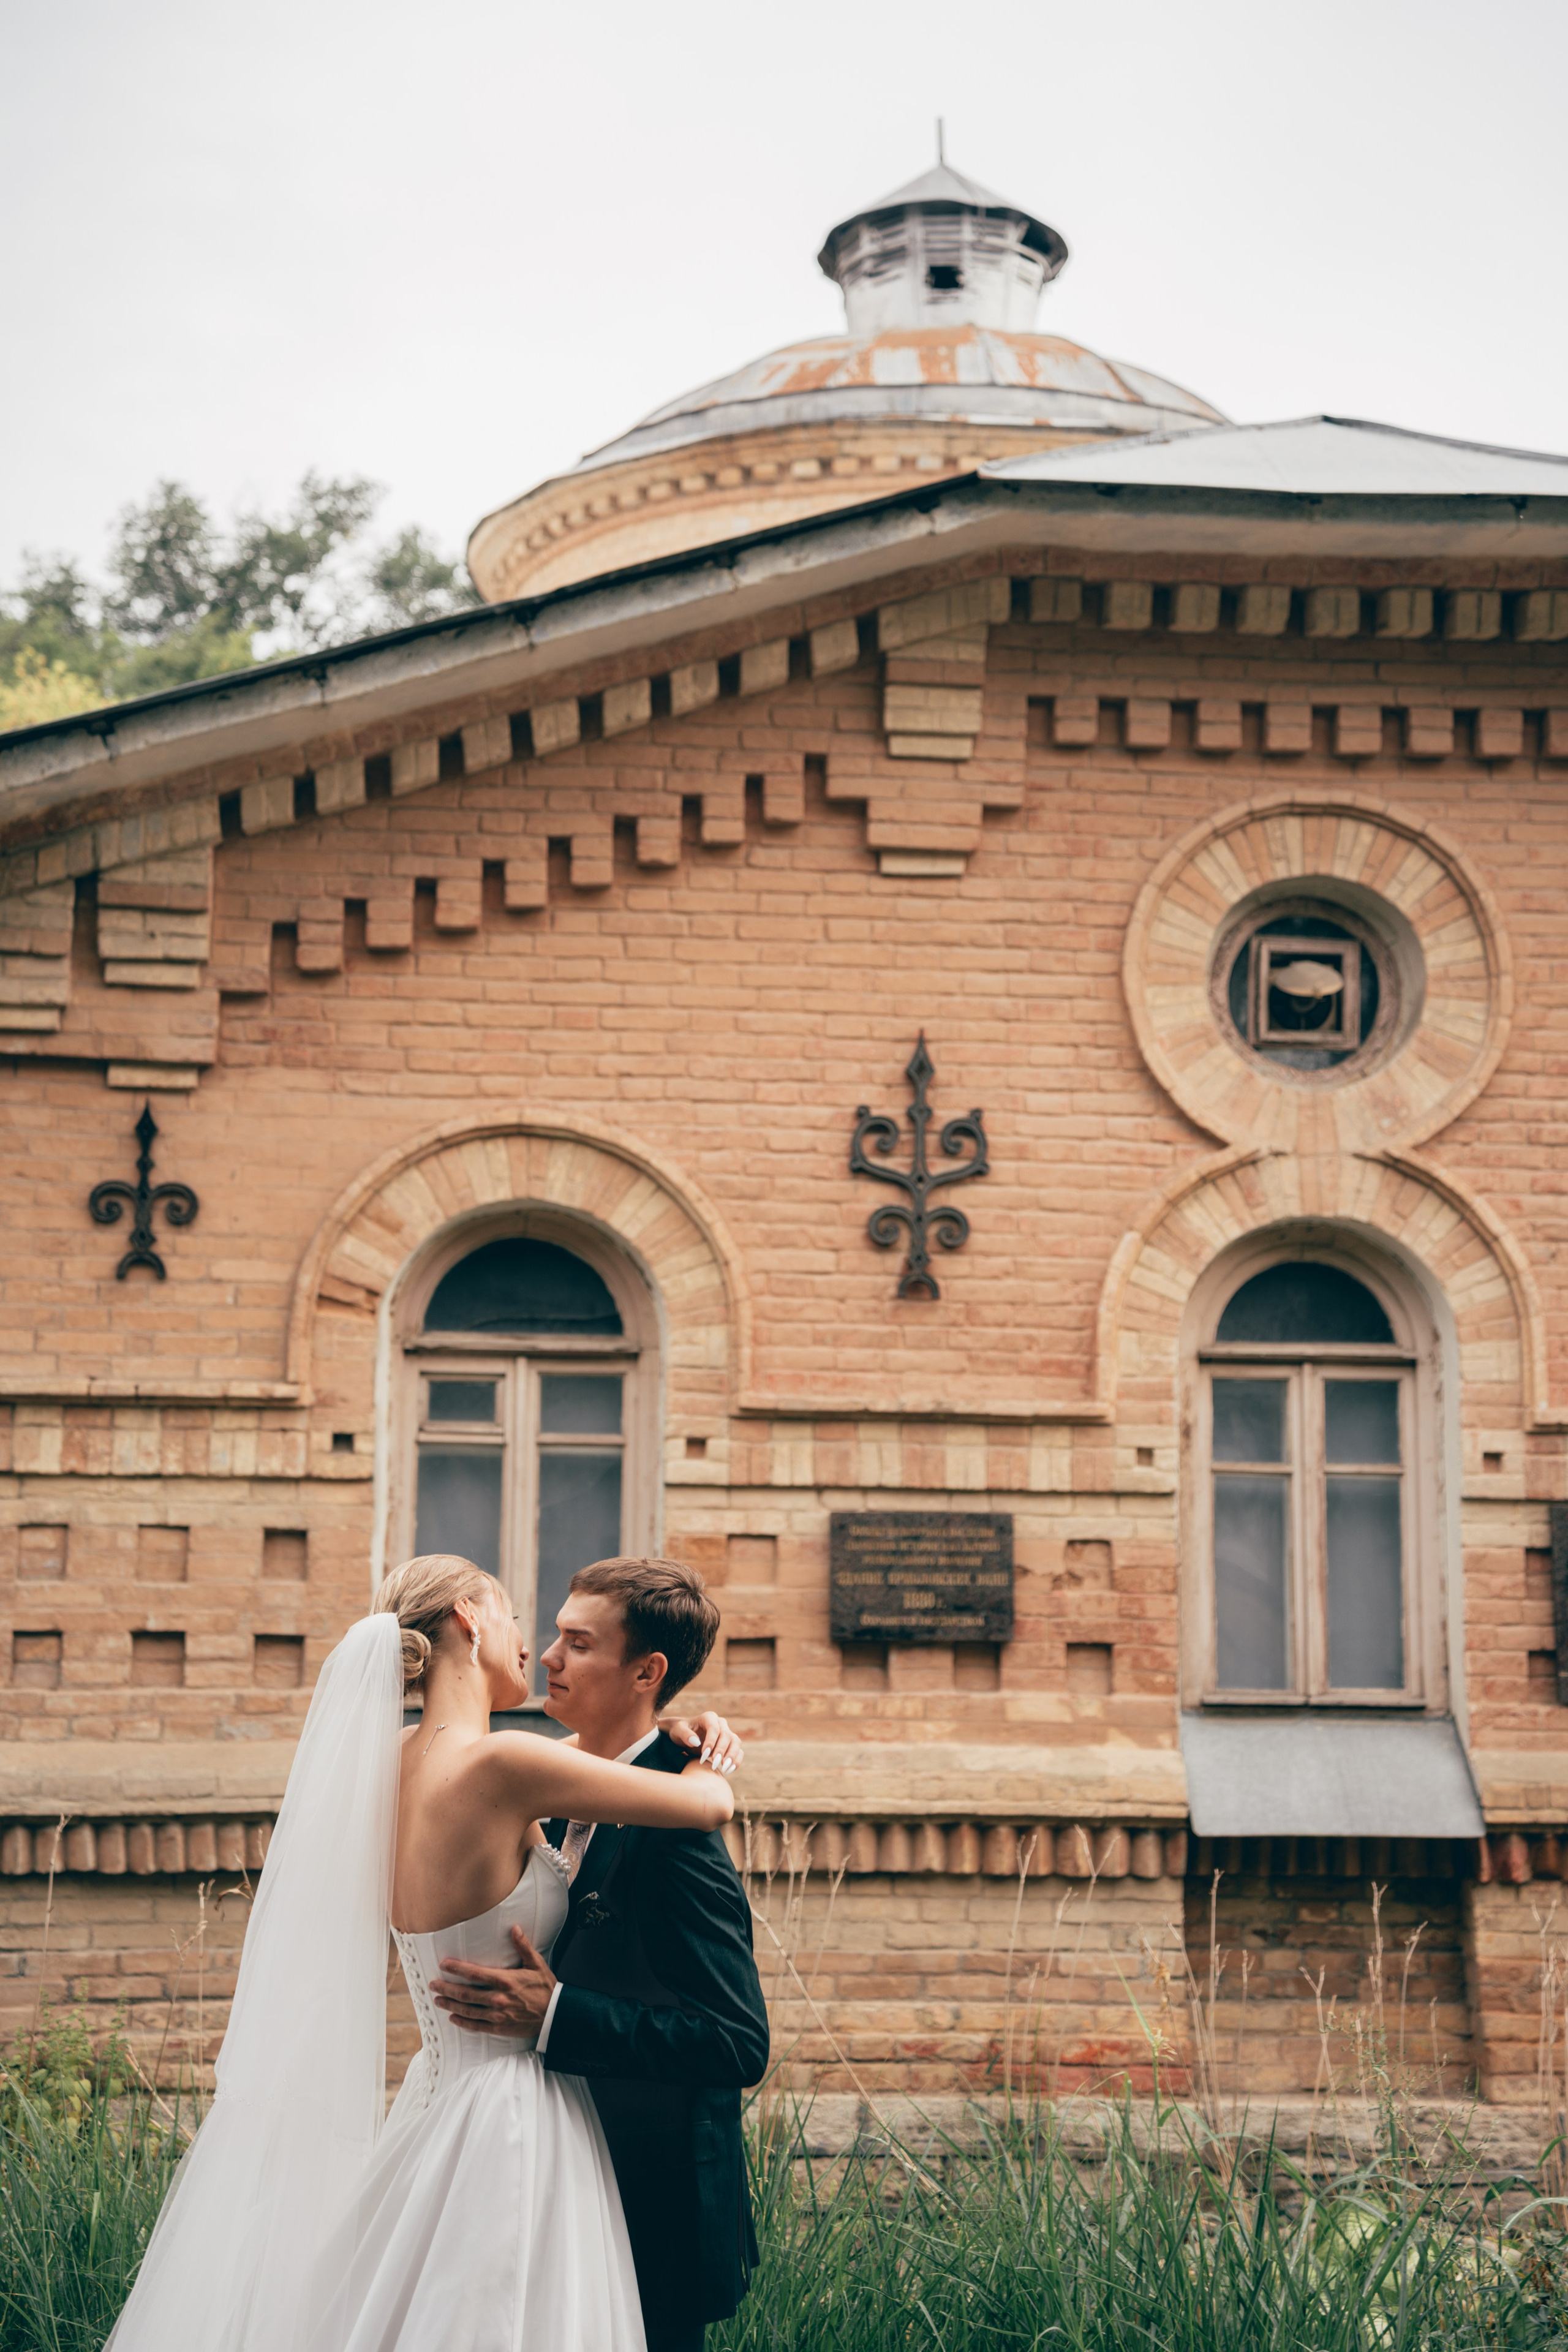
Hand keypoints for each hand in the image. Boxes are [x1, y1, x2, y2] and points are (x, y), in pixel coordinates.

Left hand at [431, 1927, 556, 2037]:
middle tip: (433, 1984)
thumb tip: (515, 1928)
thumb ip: (523, 1946)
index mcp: (506, 1980)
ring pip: (467, 2010)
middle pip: (466, 1993)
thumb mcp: (536, 1964)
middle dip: (447, 1987)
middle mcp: (498, 1998)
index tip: (443, 1964)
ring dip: (450, 2004)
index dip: (457, 1968)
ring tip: (437, 1999)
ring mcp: (497, 2015)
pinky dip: (462, 2022)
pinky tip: (453, 2018)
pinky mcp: (499, 2028)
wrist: (555, 2015)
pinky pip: (476, 2026)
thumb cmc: (545, 1988)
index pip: (475, 1973)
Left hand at [661, 1709, 741, 1773]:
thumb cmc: (680, 1731)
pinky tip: (729, 1770)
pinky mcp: (730, 1744)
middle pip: (727, 1735)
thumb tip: (696, 1742)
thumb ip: (685, 1734)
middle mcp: (720, 1724)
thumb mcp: (678, 1731)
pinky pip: (738, 1751)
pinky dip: (736, 1760)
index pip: (714, 1728)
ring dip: (732, 1756)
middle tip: (715, 1764)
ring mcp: (727, 1733)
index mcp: (708, 1717)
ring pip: (735, 1742)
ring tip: (725, 1769)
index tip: (704, 1755)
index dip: (711, 1741)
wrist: (685, 1736)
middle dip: (721, 1750)